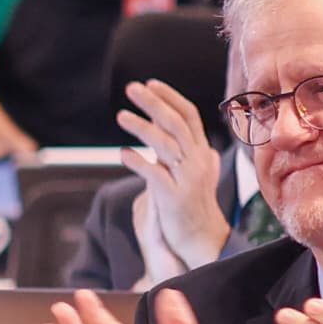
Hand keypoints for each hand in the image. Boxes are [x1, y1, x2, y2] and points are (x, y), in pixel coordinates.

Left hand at [118, 80, 228, 273]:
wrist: (202, 240)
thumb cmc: (192, 206)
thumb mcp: (196, 176)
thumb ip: (192, 157)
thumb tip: (194, 144)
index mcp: (201, 152)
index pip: (189, 115)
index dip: (170, 97)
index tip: (150, 83)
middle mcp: (197, 161)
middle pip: (176, 123)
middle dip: (154, 103)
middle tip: (131, 88)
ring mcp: (187, 179)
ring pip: (166, 145)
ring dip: (142, 128)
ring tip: (120, 115)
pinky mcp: (174, 198)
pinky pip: (155, 175)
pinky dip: (139, 162)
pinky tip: (123, 153)